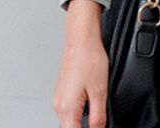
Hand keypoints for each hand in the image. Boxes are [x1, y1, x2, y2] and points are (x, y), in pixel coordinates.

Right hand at [54, 3, 108, 127]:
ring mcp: (60, 99)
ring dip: (81, 124)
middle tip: (99, 123)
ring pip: (70, 122)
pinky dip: (79, 115)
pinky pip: (70, 112)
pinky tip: (90, 108)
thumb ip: (98, 117)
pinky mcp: (63, 93)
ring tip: (96, 120)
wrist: (82, 40)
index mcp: (67, 109)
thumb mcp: (100, 91)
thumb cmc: (89, 59)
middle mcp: (59, 106)